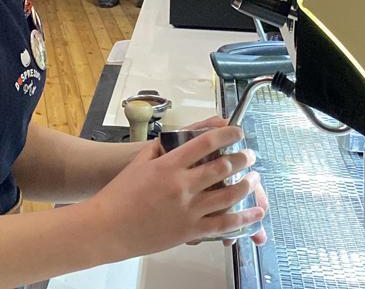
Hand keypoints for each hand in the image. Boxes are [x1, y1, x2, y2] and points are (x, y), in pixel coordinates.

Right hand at [82, 126, 264, 260]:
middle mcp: (181, 186)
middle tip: (250, 154)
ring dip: (245, 184)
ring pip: (228, 195)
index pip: (205, 143)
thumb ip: (162, 147)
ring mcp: (188, 210)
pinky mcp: (190, 231)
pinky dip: (244, 218)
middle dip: (241, 158)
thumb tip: (180, 137)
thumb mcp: (140, 161)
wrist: (109, 227)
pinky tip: (255, 212)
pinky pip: (224, 224)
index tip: (236, 131)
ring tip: (254, 177)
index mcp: (168, 165)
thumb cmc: (120, 194)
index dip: (226, 134)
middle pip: (222, 168)